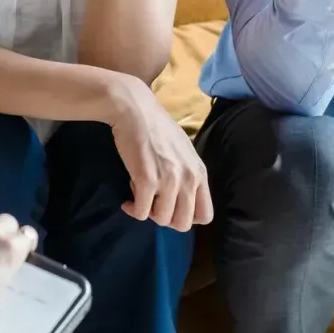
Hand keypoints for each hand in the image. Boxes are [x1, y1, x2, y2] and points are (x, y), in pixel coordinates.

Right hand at [106, 74, 212, 229]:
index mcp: (199, 173)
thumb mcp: (184, 151)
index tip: (171, 207)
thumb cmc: (157, 126)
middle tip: (153, 204)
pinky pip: (141, 213)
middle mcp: (188, 179)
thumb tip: (182, 198)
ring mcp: (169, 181)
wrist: (135, 109)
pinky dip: (132, 210)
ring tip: (139, 194)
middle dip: (165, 218)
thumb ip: (187, 174)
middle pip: (182, 223)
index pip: (205, 215)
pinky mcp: (147, 180)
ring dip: (148, 212)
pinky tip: (128, 199)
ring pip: (161, 220)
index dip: (186, 217)